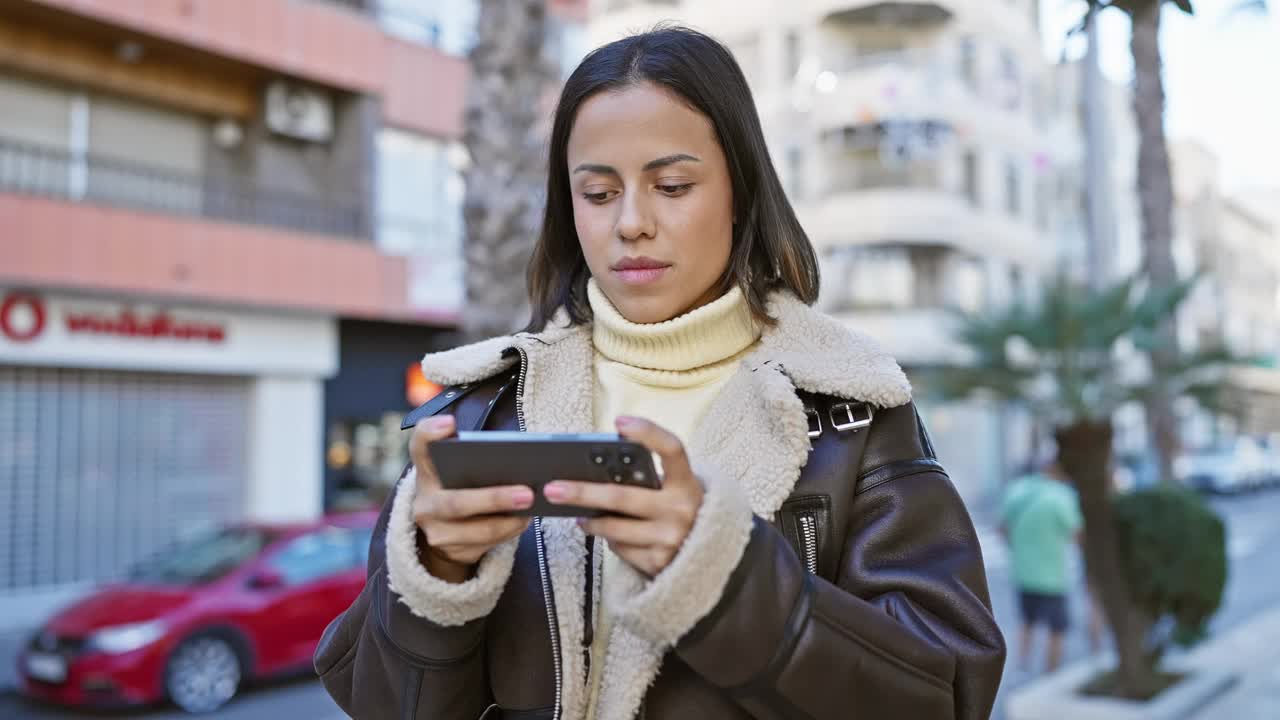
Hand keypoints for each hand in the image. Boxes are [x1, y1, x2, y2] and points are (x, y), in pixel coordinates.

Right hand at [409, 415, 532, 582]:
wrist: (444, 527)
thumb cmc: (461, 484)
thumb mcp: (458, 467)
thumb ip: (474, 457)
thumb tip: (516, 457)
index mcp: (426, 469)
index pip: (420, 446)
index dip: (430, 434)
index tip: (451, 422)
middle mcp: (424, 501)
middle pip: (454, 502)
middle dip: (493, 499)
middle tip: (527, 493)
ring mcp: (435, 529)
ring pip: (473, 530)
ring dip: (507, 521)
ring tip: (531, 508)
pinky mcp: (450, 551)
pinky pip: (484, 545)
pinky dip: (508, 532)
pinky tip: (524, 520)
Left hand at [544, 417, 703, 576]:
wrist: (706, 559)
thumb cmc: (676, 512)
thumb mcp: (673, 491)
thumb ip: (647, 478)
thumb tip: (596, 470)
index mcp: (687, 483)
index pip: (672, 449)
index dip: (648, 433)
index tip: (620, 422)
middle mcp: (682, 510)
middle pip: (621, 496)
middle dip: (582, 492)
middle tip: (552, 488)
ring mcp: (670, 539)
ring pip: (613, 527)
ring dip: (589, 520)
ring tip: (575, 514)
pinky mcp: (658, 563)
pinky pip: (619, 549)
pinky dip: (610, 540)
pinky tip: (609, 535)